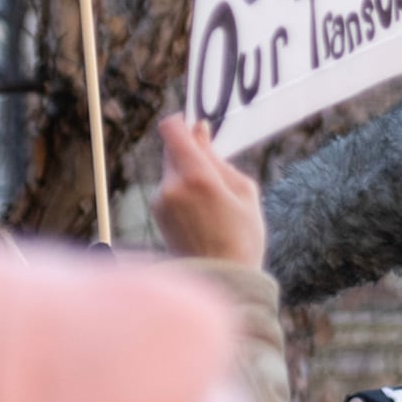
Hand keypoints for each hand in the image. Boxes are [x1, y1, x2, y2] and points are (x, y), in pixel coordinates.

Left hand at [151, 115, 266, 269]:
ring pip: (171, 169)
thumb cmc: (242, 236)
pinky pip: (169, 188)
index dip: (183, 121)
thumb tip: (199, 130)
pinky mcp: (157, 214)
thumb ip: (218, 157)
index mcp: (196, 176)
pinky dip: (183, 190)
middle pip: (172, 148)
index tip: (197, 126)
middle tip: (215, 165)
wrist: (224, 280)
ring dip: (188, 172)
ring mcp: (161, 201)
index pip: (172, 129)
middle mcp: (172, 185)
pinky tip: (203, 213)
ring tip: (214, 201)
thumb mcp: (243, 191)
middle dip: (191, 150)